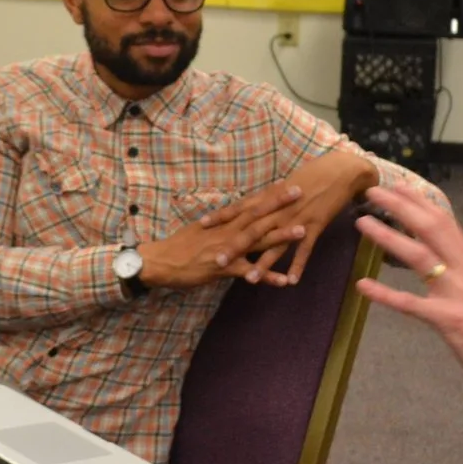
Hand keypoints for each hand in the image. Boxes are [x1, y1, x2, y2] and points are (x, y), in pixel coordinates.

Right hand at [137, 183, 306, 288]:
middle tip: (301, 192)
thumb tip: (231, 220)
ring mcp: (227, 249)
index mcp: (222, 223)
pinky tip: (284, 280)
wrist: (159, 261)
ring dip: (281, 236)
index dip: (268, 194)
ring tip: (302, 231)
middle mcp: (227, 232)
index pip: (249, 205)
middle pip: (257, 215)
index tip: (286, 183)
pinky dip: (267, 276)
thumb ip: (218, 226)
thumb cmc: (178, 247)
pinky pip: (249, 272)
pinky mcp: (223, 268)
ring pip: (257, 240)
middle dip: (280, 204)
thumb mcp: (199, 231)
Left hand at [205, 149, 379, 286]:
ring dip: (263, 263)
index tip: (202, 225)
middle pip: (253, 230)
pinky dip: (298, 264)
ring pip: (276, 244)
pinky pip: (305, 249)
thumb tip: (253, 203)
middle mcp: (280, 209)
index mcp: (271, 197)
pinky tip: (291, 281)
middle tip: (217, 261)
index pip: (241, 208)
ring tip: (249, 279)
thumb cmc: (313, 174)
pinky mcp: (315, 226)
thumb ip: (269, 197)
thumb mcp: (286, 184)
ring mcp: (297, 219)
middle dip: (235, 246)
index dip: (221, 216)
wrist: (342, 171)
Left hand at [353, 184, 462, 398]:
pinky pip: (410, 303)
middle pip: (430, 228)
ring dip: (387, 236)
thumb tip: (444, 257)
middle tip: (374, 192)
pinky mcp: (446, 319)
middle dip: (401, 206)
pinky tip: (363, 285)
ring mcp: (455, 294)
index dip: (420, 202)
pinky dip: (384, 294)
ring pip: (417, 256)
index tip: (399, 186)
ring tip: (362, 223)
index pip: (445, 222)